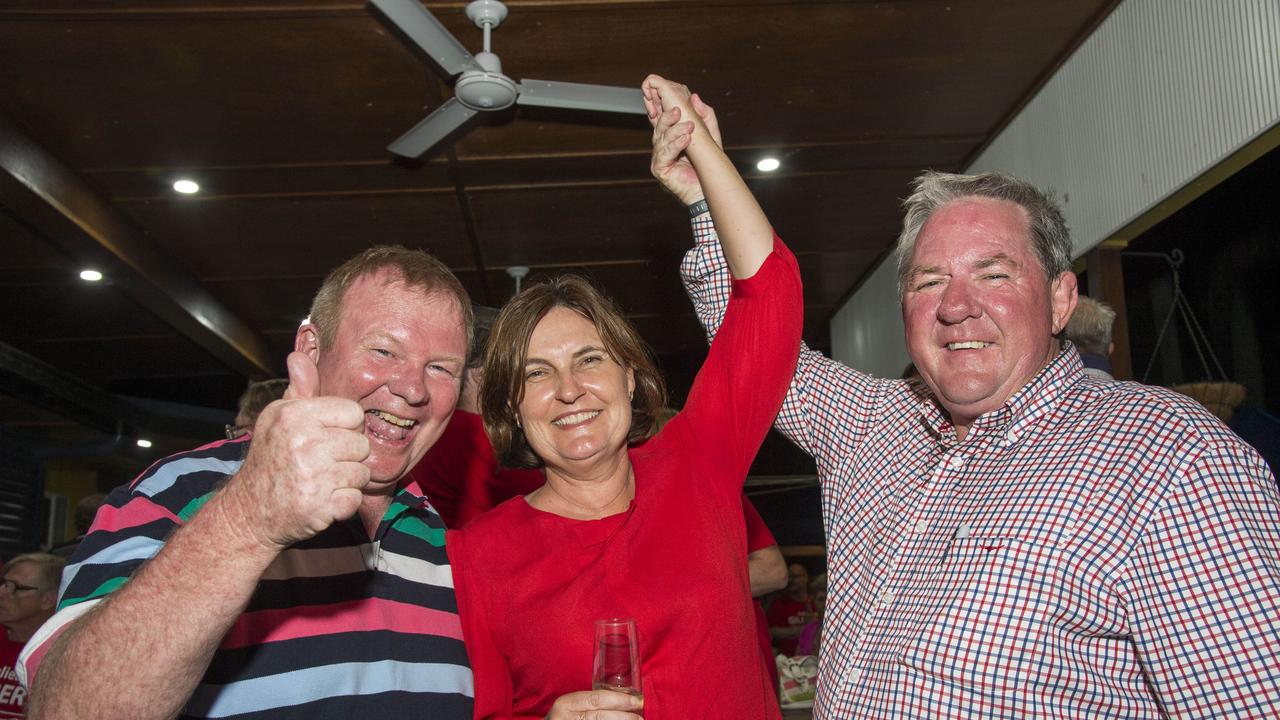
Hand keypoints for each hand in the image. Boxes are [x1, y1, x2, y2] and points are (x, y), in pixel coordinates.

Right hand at [222, 351, 370, 549]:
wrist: (248, 511)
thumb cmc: (271, 459)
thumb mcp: (278, 418)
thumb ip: (299, 390)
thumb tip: (299, 356)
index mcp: (295, 416)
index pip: (353, 412)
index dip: (346, 426)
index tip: (328, 436)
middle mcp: (303, 443)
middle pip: (361, 444)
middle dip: (348, 456)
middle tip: (323, 463)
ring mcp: (313, 477)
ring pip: (362, 473)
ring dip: (347, 481)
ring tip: (322, 480)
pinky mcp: (320, 507)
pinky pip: (355, 499)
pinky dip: (342, 503)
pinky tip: (322, 499)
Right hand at [544, 689, 642, 719]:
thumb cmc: (563, 718)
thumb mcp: (571, 706)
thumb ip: (590, 702)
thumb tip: (625, 699)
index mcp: (565, 704)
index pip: (596, 699)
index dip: (619, 700)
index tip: (637, 701)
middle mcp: (566, 718)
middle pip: (600, 716)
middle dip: (624, 716)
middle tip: (640, 716)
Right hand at [643, 74, 721, 205]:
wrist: (709, 190)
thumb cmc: (708, 165)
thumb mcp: (710, 135)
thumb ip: (705, 116)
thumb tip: (695, 96)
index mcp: (671, 135)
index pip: (662, 116)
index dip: (661, 105)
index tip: (666, 94)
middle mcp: (662, 145)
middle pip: (659, 125)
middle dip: (668, 116)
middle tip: (679, 110)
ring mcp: (659, 157)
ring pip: (661, 139)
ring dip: (675, 131)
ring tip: (689, 127)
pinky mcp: (659, 169)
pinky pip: (664, 154)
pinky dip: (675, 145)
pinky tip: (686, 140)